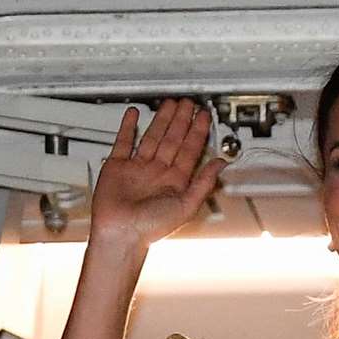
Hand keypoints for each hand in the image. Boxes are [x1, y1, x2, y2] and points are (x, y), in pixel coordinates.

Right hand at [88, 99, 226, 251]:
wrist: (120, 234)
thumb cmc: (150, 228)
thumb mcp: (186, 205)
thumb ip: (204, 183)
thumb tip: (221, 164)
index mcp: (175, 181)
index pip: (190, 150)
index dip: (197, 131)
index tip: (203, 116)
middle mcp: (158, 172)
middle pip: (173, 139)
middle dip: (181, 120)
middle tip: (188, 103)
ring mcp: (138, 168)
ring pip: (152, 137)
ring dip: (161, 120)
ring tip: (169, 104)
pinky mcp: (117, 167)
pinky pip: (123, 142)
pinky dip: (128, 127)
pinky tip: (135, 115)